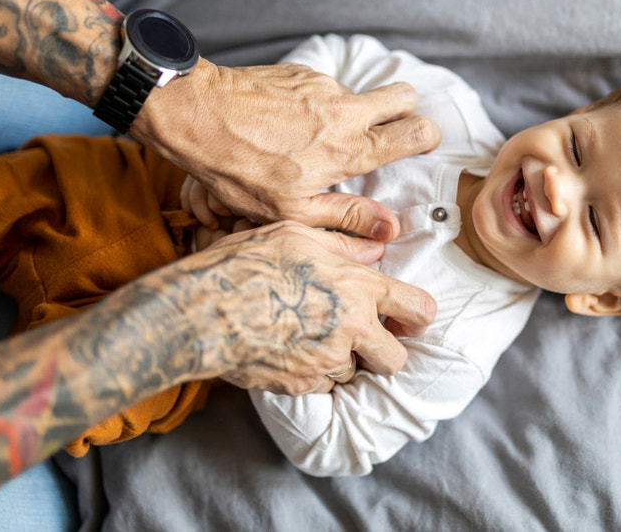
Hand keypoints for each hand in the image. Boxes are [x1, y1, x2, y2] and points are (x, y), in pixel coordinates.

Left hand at [134, 60, 440, 240]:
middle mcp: (344, 111)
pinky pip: (324, 88)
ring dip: (349, 113)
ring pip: (358, 95)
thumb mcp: (291, 209)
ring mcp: (323, 87)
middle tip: (385, 131)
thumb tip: (390, 229)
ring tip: (313, 138)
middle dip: (405, 110)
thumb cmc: (239, 169)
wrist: (197, 115)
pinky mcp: (301, 72)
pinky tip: (287, 123)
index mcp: (348, 149)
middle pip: (405, 95)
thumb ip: (346, 217)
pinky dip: (316, 104)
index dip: (426, 138)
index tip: (419, 144)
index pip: (415, 132)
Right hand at [169, 221, 435, 394]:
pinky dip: (311, 375)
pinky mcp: (302, 385)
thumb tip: (376, 249)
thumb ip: (343, 245)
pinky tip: (289, 351)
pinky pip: (321, 386)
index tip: (409, 318)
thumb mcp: (295, 235)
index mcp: (357, 287)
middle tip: (364, 339)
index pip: (418, 308)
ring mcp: (327, 361)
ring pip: (353, 373)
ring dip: (340, 361)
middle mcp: (351, 327)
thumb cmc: (244, 264)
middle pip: (396, 359)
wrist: (202, 311)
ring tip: (309, 338)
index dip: (419, 316)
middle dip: (385, 352)